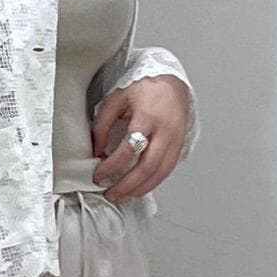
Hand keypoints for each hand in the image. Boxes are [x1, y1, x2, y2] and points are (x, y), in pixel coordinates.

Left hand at [89, 75, 190, 199]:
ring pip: (160, 173)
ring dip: (140, 188)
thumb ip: (103, 125)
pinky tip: (140, 187)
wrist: (172, 81)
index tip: (99, 175)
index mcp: (148, 116)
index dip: (112, 166)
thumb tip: (96, 151)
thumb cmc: (145, 88)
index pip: (129, 149)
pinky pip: (167, 170)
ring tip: (123, 195)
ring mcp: (176, 140)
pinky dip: (153, 182)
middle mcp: (166, 131)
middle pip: (147, 167)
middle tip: (111, 193)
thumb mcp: (116, 99)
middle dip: (127, 185)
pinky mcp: (180, 146)